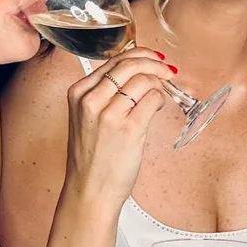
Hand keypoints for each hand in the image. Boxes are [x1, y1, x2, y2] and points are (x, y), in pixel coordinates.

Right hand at [61, 48, 176, 205]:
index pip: (113, 61)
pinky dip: (160, 98)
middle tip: (167, 69)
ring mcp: (109, 114)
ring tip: (163, 91)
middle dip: (153, 63)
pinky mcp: (129, 129)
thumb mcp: (87, 118)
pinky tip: (157, 105)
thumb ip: (105, 95)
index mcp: (79, 93)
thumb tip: (138, 74)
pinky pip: (152, 99)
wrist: (89, 190)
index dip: (138, 55)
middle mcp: (91, 100)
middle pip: (128, 65)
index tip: (153, 58)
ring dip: (159, 82)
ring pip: (143, 80)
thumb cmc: (91, 158)